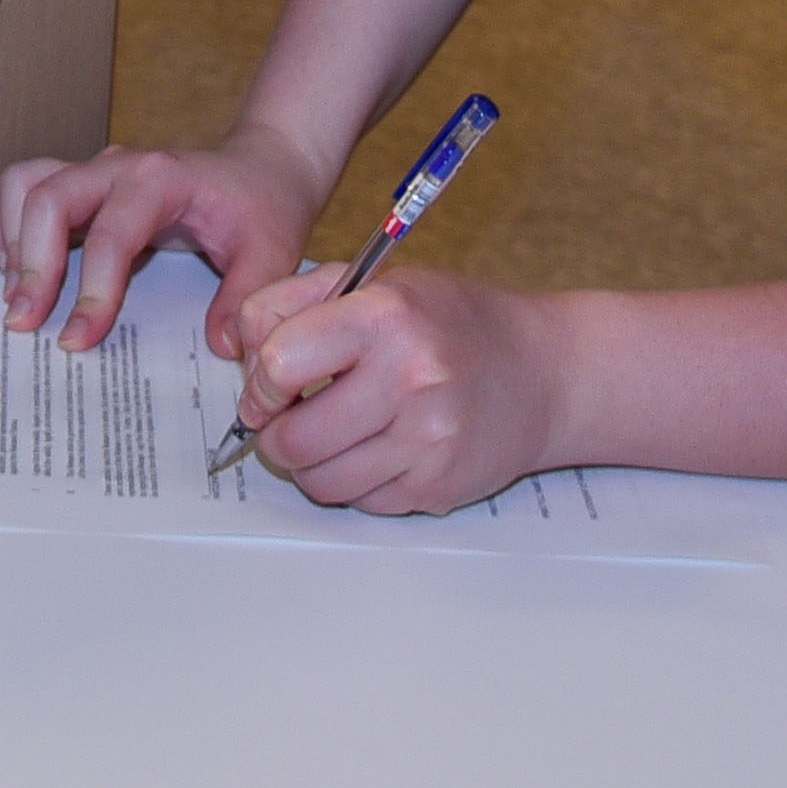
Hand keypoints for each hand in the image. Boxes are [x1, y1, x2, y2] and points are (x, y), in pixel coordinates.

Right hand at [0, 126, 320, 348]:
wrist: (260, 169)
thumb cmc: (263, 208)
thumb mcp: (273, 252)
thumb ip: (248, 296)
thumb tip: (219, 345)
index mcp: (162, 180)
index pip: (112, 233)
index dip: (91, 290)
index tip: (77, 341)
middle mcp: (118, 166)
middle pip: (48, 197)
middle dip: (30, 263)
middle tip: (25, 324)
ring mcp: (94, 172)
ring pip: (25, 183)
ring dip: (12, 240)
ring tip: (18, 298)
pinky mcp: (82, 186)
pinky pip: (25, 191)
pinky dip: (10, 229)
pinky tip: (20, 275)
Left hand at [220, 262, 566, 513]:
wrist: (545, 374)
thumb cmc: (454, 323)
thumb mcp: (379, 284)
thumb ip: (297, 302)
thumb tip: (240, 348)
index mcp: (387, 316)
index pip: (281, 360)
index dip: (260, 381)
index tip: (266, 386)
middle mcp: (410, 378)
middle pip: (293, 438)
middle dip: (276, 434)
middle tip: (289, 419)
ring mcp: (427, 440)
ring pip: (321, 481)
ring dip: (311, 465)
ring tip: (333, 434)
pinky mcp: (437, 487)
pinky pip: (361, 503)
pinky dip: (356, 483)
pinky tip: (379, 450)